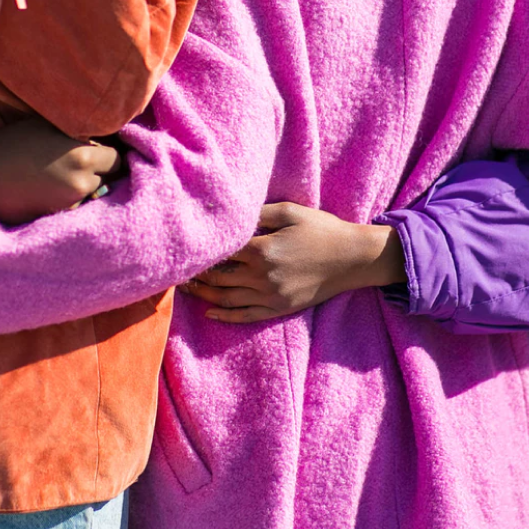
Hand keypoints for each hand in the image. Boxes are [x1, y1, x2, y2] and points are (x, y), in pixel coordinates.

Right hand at [0, 118, 120, 223]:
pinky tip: (51, 192)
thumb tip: (101, 134)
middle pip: (108, 180)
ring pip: (92, 196)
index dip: (108, 155)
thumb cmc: (9, 144)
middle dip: (99, 172)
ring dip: (84, 188)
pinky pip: (74, 209)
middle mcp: (81, 183)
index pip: (117, 159)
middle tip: (80, 164)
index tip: (100, 151)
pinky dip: (69, 202)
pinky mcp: (56, 219)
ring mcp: (69, 205)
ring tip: (62, 177)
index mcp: (82, 156)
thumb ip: (78, 132)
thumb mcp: (46, 126)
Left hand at [182, 202, 404, 322]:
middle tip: (175, 270)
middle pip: (217, 278)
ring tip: (185, 289)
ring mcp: (271, 296)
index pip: (220, 253)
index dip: (201, 252)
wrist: (353, 258)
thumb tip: (231, 218)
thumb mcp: (290, 211)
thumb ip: (258, 213)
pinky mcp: (280, 309)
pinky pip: (246, 316)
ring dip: (203, 295)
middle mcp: (263, 276)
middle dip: (195, 274)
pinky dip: (225, 316)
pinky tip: (210, 312)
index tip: (183, 250)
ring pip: (227, 299)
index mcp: (262, 249)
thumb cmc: (322, 229)